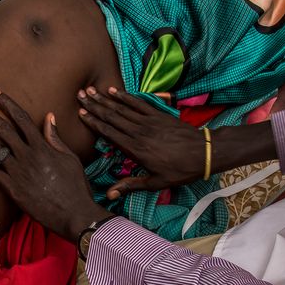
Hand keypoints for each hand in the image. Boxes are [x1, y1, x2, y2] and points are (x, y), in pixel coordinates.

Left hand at [0, 90, 111, 241]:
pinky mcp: (12, 189)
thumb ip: (55, 137)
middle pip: (1, 128)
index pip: (21, 118)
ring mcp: (18, 172)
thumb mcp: (69, 158)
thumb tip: (49, 116)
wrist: (74, 214)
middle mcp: (27, 155)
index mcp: (42, 146)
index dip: (6, 104)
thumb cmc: (75, 186)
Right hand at [77, 86, 207, 198]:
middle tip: (79, 96)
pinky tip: (114, 90)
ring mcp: (149, 121)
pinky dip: (125, 96)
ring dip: (105, 99)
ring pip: (122, 108)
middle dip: (94, 106)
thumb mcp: (156, 183)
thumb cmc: (180, 170)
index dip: (94, 122)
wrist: (205, 153)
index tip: (81, 114)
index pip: (109, 133)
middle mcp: (139, 132)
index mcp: (136, 149)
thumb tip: (109, 193)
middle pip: (112, 117)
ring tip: (90, 90)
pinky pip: (138, 103)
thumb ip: (131, 185)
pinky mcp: (158, 114)